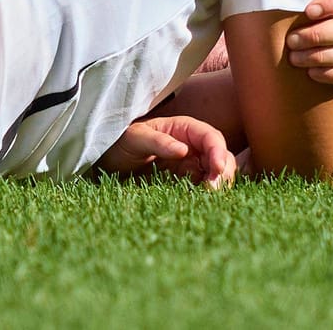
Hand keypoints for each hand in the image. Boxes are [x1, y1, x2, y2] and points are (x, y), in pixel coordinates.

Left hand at [97, 116, 234, 188]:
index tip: (216, 169)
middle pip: (221, 157)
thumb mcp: (135, 138)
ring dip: (218, 185)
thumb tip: (183, 150)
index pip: (211, 137)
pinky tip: (199, 202)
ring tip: (207, 197)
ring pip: (217, 175)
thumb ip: (158, 142)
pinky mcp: (187, 183)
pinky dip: (206, 196)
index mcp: (184, 129)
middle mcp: (193, 146)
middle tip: (212, 190)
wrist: (109, 162)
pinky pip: (204, 189)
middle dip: (222, 172)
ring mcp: (192, 165)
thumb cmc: (121, 142)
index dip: (218, 152)